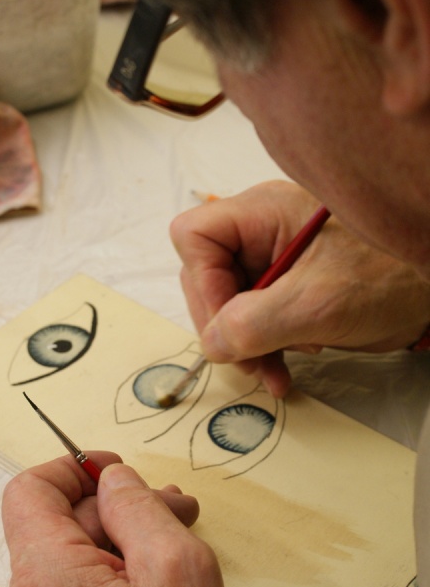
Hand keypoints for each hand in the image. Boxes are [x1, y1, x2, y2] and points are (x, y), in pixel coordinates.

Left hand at [1, 455, 238, 586]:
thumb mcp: (175, 564)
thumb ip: (136, 506)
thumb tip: (112, 481)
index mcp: (45, 579)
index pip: (29, 491)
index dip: (73, 469)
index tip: (114, 470)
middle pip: (60, 525)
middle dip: (118, 507)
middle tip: (175, 507)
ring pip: (72, 558)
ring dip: (121, 538)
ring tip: (177, 537)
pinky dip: (112, 571)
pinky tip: (154, 572)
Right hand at [171, 180, 429, 396]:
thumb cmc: (390, 275)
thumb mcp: (318, 302)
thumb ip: (255, 323)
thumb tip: (212, 344)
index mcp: (263, 213)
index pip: (196, 237)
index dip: (202, 284)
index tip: (226, 327)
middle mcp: (262, 233)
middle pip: (207, 277)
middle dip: (224, 326)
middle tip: (248, 360)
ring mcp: (274, 263)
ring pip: (229, 306)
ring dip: (244, 347)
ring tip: (271, 373)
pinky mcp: (288, 291)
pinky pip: (255, 322)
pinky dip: (263, 351)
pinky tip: (282, 371)